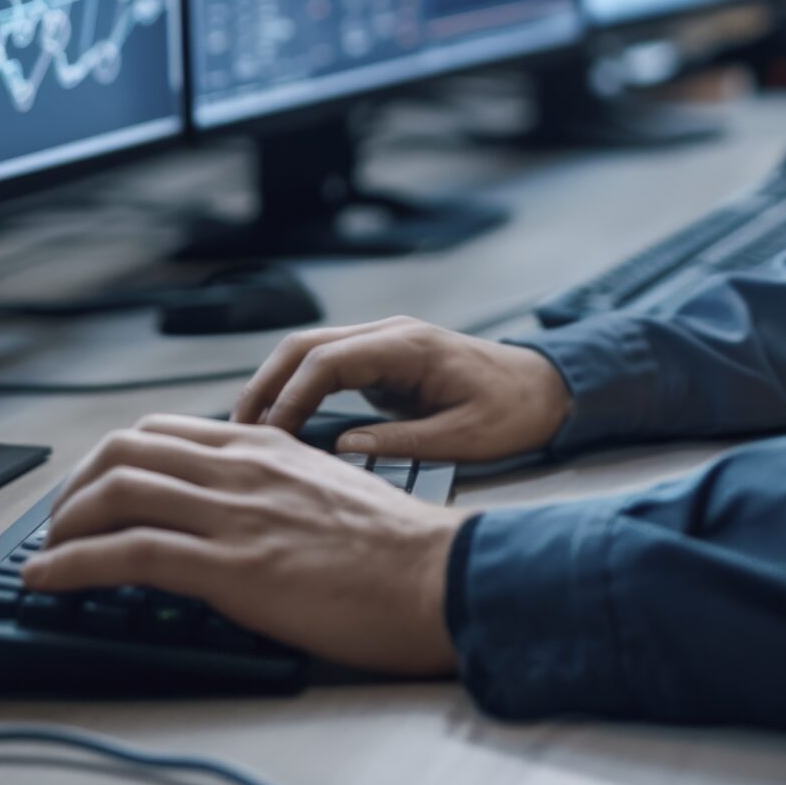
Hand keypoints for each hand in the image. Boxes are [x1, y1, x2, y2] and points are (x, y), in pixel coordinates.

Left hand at [22, 415, 468, 675]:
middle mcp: (241, 468)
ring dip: (62, 524)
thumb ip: (277, 485)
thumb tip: (241, 509)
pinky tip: (46, 580)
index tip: (92, 493)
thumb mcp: (327, 489)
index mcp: (265, 447)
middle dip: (74, 487)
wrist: (436, 575)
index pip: (162, 431)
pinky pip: (129, 554)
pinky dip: (71, 565)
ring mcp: (234, 515)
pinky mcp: (231, 566)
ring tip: (44, 555)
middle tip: (60, 524)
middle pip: (125, 449)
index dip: (110, 459)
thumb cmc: (395, 548)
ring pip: (117, 491)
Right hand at [231, 316, 571, 462]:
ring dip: (275, 386)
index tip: (269, 437)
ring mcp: (384, 344)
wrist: (548, 389)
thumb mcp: (466, 438)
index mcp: (408, 346)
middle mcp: (389, 335)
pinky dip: (296, 391)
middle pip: (305, 346)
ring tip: (248, 432)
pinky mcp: (383, 362)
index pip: (327, 361)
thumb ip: (404, 443)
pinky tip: (280, 426)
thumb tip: (343, 450)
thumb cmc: (516, 412)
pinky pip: (326, 369)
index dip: (290, 397)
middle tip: (236, 432)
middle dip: (265, 385)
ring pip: (309, 353)